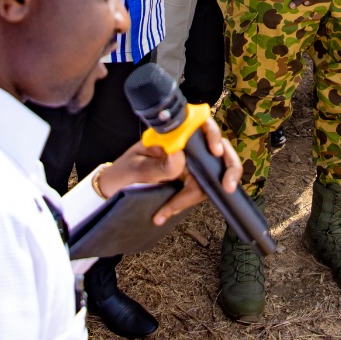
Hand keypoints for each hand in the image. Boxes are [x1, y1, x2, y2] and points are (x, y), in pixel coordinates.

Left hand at [101, 118, 242, 224]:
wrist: (112, 190)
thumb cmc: (122, 173)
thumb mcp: (134, 169)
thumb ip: (158, 165)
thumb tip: (180, 156)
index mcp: (172, 135)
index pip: (201, 125)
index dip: (213, 135)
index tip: (215, 151)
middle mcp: (184, 147)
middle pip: (218, 151)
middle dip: (228, 168)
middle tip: (228, 186)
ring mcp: (188, 165)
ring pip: (212, 175)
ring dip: (198, 194)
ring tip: (166, 211)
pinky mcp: (187, 181)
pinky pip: (199, 190)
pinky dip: (186, 203)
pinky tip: (165, 213)